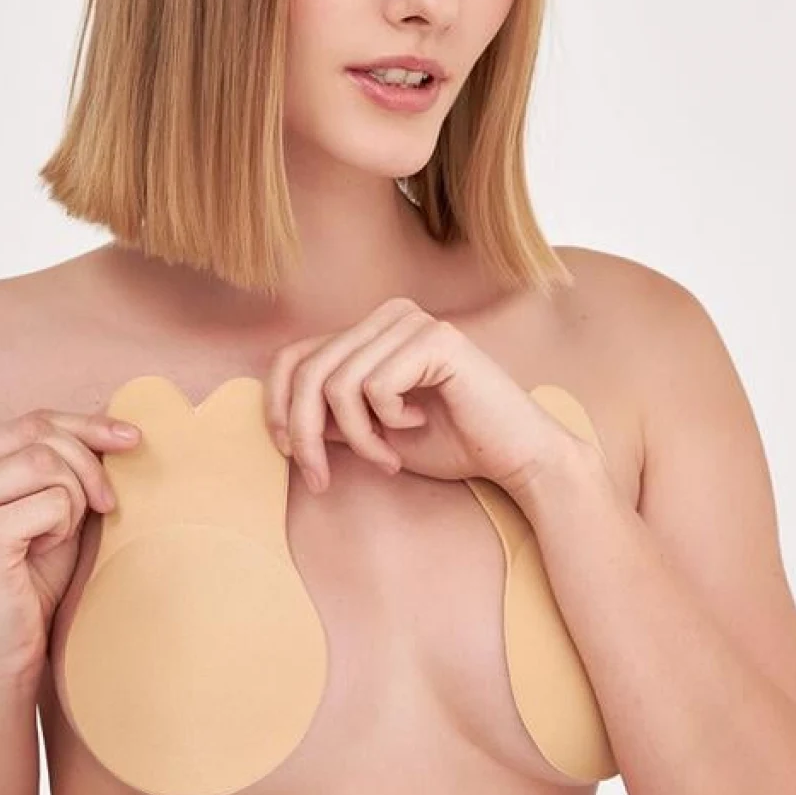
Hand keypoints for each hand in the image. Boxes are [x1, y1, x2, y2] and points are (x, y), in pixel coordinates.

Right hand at [0, 409, 142, 686]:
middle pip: (39, 433)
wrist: (3, 658)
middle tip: (107, 505)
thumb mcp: (49, 507)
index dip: (86, 424)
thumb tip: (114, 416)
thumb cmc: (31, 582)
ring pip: (47, 462)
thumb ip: (64, 462)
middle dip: (89, 465)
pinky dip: (64, 526)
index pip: (29, 421)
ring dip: (73, 500)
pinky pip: (51, 501)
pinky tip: (43, 553)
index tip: (132, 437)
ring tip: (57, 537)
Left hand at [263, 296, 592, 501]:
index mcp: (371, 329)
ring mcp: (413, 322)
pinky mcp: (436, 340)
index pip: (293, 356)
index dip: (277, 407)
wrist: (517, 456)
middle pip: (309, 371)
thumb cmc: (450, 443)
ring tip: (386, 459)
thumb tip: (279, 418)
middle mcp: (389, 315)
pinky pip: (374, 387)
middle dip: (306, 435)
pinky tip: (417, 425)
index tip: (290, 455)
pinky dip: (386, 423)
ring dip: (357, 438)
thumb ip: (331, 417)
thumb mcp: (371, 432)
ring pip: (338, 384)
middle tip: (323, 479)